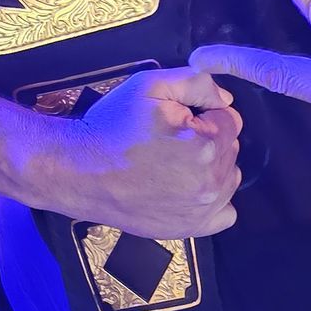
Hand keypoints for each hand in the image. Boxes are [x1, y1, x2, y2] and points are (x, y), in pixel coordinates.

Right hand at [52, 67, 240, 237]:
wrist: (79, 171)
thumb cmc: (112, 127)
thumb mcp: (150, 86)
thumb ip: (197, 82)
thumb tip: (225, 99)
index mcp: (204, 141)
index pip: (230, 120)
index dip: (204, 115)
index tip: (179, 121)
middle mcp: (209, 178)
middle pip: (230, 149)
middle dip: (209, 140)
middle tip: (171, 142)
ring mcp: (201, 208)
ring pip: (228, 178)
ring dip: (212, 168)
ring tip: (174, 165)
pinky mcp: (191, 228)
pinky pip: (225, 214)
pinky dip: (213, 201)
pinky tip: (188, 190)